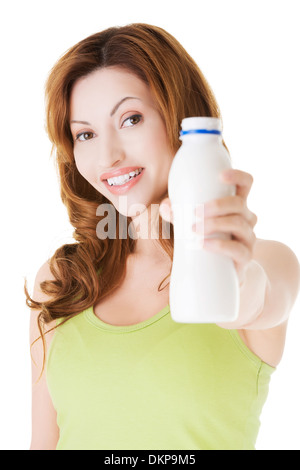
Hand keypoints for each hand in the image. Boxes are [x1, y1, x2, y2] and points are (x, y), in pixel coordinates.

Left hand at [159, 169, 257, 285]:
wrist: (220, 271)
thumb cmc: (206, 238)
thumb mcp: (191, 221)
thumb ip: (178, 212)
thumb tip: (166, 206)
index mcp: (237, 204)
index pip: (246, 183)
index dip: (238, 176)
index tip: (220, 176)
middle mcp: (247, 218)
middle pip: (239, 204)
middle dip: (218, 205)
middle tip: (195, 212)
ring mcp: (248, 238)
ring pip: (238, 224)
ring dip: (215, 224)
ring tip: (193, 229)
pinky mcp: (245, 257)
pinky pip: (238, 249)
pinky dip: (219, 245)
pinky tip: (204, 243)